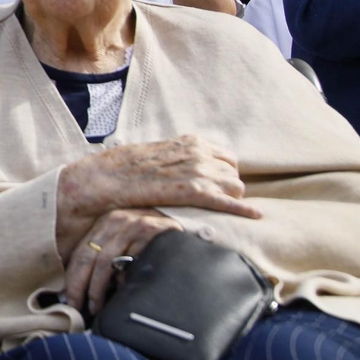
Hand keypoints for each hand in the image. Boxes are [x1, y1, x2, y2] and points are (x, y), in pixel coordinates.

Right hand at [57, 135, 262, 249]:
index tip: (217, 189)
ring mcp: (194, 171)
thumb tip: (186, 171)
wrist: (104, 179)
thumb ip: (176, 160)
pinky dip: (242, 210)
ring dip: (231, 200)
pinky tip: (255, 217)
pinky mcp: (190, 191)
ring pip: (234, 187)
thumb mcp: (155, 156)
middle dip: (229, 190)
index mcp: (189, 143)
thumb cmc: (123, 170)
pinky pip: (226, 201)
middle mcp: (196, 153)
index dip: (224, 175)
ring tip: (219, 212)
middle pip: (233, 174)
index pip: (226, 158)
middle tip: (215, 204)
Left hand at [63, 208, 182, 315]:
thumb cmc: (152, 238)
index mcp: (104, 223)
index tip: (69, 300)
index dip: (72, 278)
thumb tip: (84, 289)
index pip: (81, 253)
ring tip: (96, 306)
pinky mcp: (152, 232)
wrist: (180, 227)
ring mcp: (133, 224)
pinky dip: (124, 279)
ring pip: (106, 261)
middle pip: (89, 257)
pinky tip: (122, 290)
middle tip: (78, 307)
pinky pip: (132, 262)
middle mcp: (115, 220)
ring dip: (98, 287)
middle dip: (80, 286)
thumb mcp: (124, 241)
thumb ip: (107, 258)